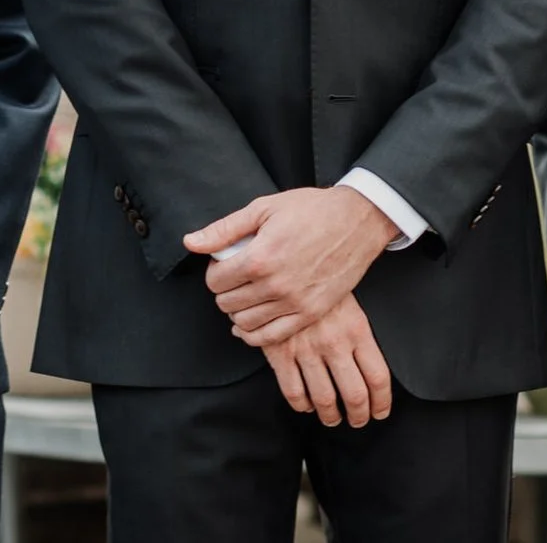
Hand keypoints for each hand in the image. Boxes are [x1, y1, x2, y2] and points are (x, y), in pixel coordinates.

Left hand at [188, 187, 397, 347]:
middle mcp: (275, 286)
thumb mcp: (263, 209)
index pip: (215, 282)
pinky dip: (255, 334)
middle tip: (235, 278)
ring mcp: (294, 303)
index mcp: (259, 258)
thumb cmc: (311, 210)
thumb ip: (223, 230)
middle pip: (227, 304)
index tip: (224, 264)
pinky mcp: (310, 314)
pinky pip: (271, 337)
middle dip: (225, 291)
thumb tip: (190, 242)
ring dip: (238, 311)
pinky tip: (252, 322)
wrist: (357, 221)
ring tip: (245, 295)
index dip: (214, 273)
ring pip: (245, 323)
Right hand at [264, 293, 391, 428]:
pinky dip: (302, 404)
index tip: (380, 411)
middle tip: (357, 420)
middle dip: (358, 415)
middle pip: (354, 395)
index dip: (381, 402)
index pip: (378, 377)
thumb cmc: (320, 285)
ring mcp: (307, 349)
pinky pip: (294, 392)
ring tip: (332, 417)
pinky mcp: (281, 353)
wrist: (284, 267)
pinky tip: (306, 403)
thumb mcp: (350, 303)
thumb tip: (372, 372)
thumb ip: (361, 336)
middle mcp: (334, 342)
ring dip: (330, 415)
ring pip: (324, 399)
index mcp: (357, 329)